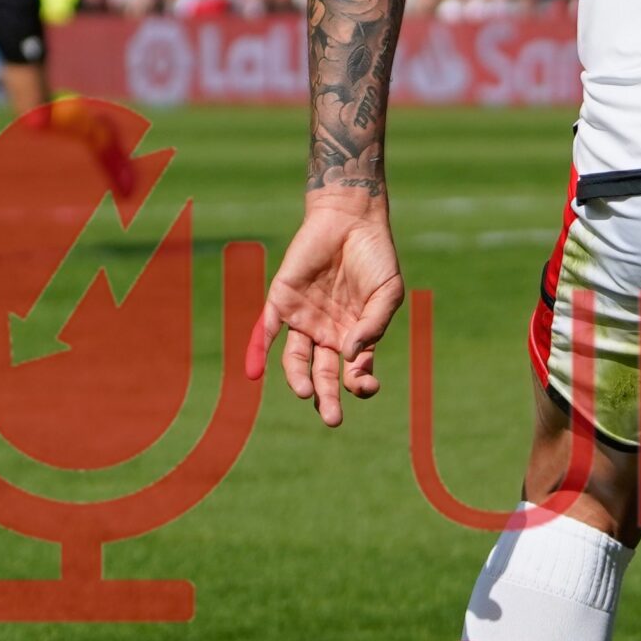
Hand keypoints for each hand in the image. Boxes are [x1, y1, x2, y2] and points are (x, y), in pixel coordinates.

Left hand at [247, 190, 405, 425]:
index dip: (361, 383)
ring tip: (307, 393)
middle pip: (324, 374)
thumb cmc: (375, 258)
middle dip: (328, 398)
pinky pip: (265, 331)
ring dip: (298, 380)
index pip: (354, 372)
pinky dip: (257, 351)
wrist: (350, 220)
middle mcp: (327, 334)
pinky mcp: (281, 302)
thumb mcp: (387, 293)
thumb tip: (352, 356)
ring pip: (295, 360)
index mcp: (355, 336)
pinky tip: (254, 371)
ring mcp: (303, 320)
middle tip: (332, 420)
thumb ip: (374, 325)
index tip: (366, 383)